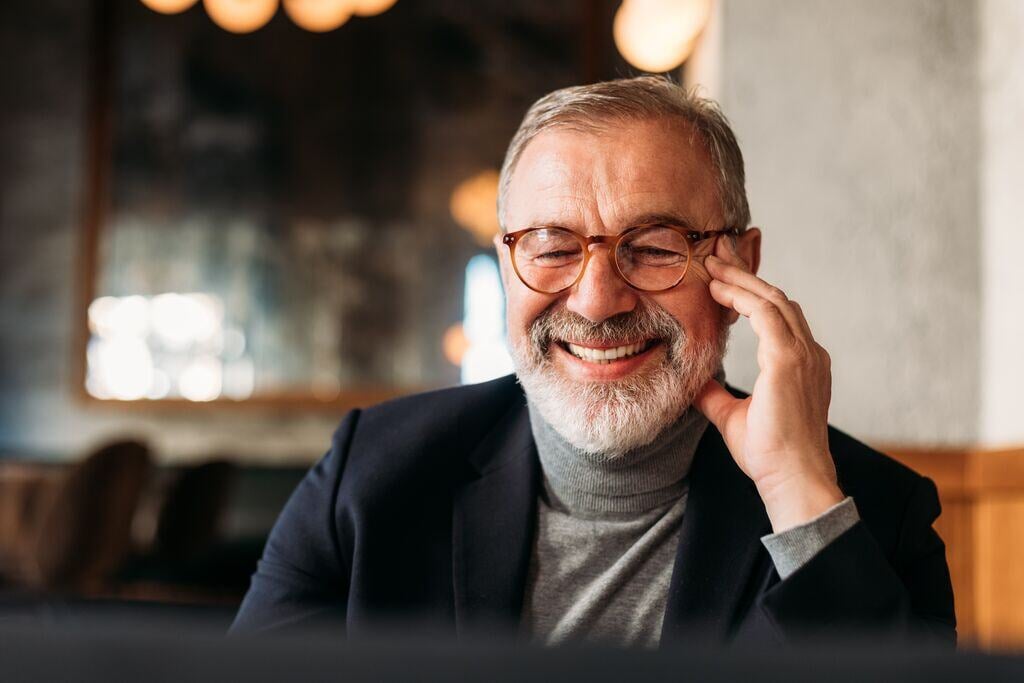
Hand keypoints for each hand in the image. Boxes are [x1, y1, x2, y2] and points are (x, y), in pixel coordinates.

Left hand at [695, 235, 843, 531]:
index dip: (751, 294)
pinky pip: (766, 313)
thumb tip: (692, 382)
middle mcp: (809, 354)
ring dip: (741, 278)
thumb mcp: (733, 416)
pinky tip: (718, 291)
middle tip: (717, 254)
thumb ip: (716, 395)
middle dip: (746, 274)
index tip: (723, 280)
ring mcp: (803, 355)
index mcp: (802, 366)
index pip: (777, 316)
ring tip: (711, 264)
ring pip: (772, 299)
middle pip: (777, 298)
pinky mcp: (789, 359)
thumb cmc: (769, 454)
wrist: (791, 478)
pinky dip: (742, 297)